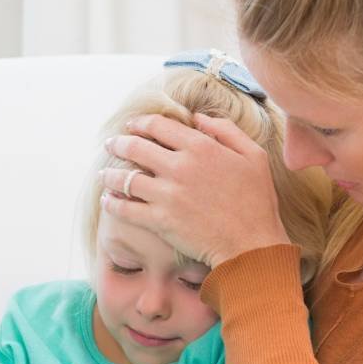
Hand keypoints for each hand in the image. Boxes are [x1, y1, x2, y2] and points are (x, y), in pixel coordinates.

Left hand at [99, 113, 289, 267]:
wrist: (251, 245)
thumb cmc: (257, 202)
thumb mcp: (254, 156)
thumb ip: (226, 131)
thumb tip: (198, 118)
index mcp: (201, 147)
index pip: (159, 126)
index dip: (140, 123)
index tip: (132, 125)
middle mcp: (180, 166)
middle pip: (136, 147)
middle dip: (118, 143)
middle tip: (110, 144)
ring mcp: (168, 194)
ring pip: (126, 177)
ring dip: (111, 174)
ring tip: (105, 174)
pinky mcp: (160, 221)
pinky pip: (126, 208)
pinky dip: (113, 202)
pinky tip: (108, 200)